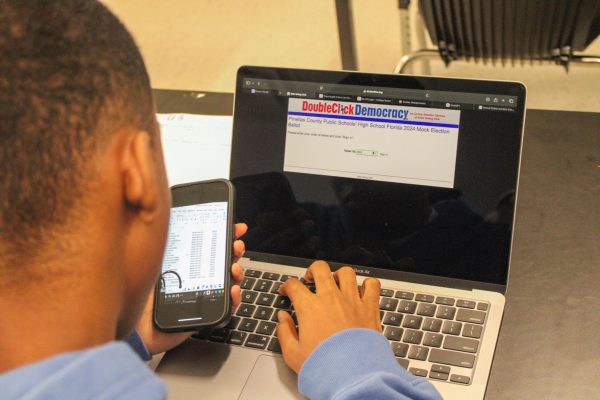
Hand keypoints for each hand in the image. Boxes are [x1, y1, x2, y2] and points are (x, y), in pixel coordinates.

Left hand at [135, 223, 247, 354]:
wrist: (137, 328)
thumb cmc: (141, 296)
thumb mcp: (154, 264)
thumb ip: (165, 245)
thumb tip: (172, 219)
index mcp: (186, 264)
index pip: (210, 246)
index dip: (225, 236)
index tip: (236, 228)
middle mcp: (198, 278)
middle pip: (223, 262)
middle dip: (235, 251)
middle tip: (237, 245)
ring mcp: (204, 296)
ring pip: (230, 282)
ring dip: (237, 273)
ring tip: (234, 269)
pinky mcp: (207, 315)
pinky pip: (227, 307)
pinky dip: (235, 298)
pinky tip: (232, 290)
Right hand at [276, 260, 381, 372]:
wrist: (353, 375)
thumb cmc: (324, 366)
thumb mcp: (293, 354)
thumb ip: (285, 332)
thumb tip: (282, 319)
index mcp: (309, 307)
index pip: (294, 285)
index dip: (287, 286)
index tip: (287, 291)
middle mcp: (331, 298)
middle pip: (320, 269)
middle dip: (312, 270)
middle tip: (310, 279)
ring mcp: (352, 300)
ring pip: (346, 272)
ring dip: (339, 274)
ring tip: (335, 282)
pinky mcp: (370, 307)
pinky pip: (372, 285)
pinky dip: (368, 284)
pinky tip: (362, 290)